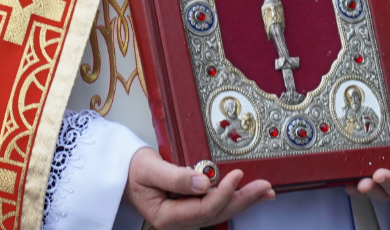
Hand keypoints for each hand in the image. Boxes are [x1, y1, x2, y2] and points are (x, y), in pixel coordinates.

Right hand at [125, 146, 272, 229]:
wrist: (124, 173)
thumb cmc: (133, 170)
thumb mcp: (149, 169)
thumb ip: (175, 176)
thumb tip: (204, 181)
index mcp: (167, 216)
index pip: (203, 209)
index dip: (223, 194)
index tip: (237, 176)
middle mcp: (180, 220)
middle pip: (217, 214)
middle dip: (243, 200)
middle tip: (264, 186)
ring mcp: (187, 214)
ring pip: (221, 211)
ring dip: (244, 201)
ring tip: (266, 191)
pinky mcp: (193, 206)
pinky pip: (217, 204)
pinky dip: (236, 198)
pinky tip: (251, 193)